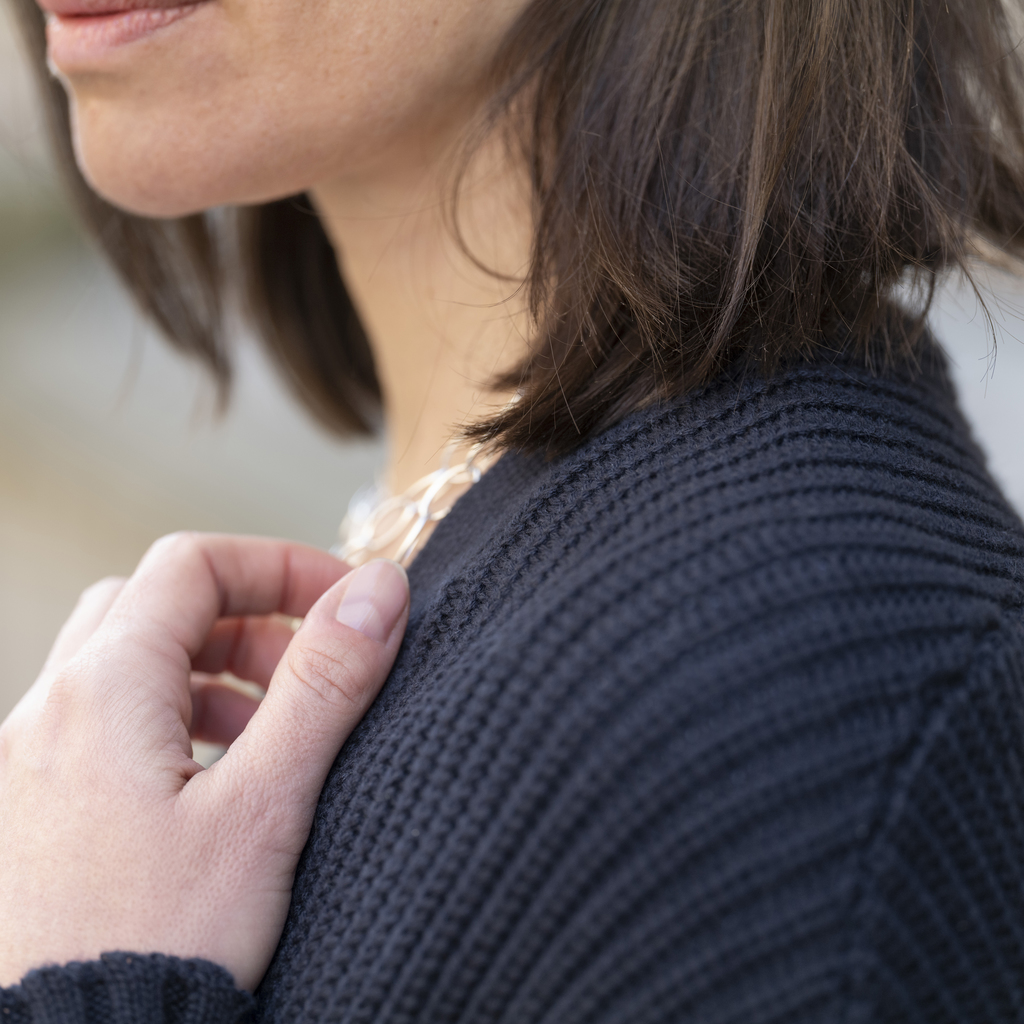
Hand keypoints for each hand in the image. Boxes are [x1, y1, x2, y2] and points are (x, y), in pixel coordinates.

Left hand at [0, 533, 408, 991]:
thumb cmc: (166, 942)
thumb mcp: (267, 805)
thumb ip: (325, 683)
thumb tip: (379, 588)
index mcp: (103, 690)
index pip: (194, 566)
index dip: (279, 566)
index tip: (346, 604)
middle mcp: (49, 712)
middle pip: (153, 606)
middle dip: (244, 617)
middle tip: (308, 666)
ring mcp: (28, 763)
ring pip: (123, 664)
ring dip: (207, 670)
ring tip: (270, 729)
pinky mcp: (31, 811)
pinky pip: (102, 725)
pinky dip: (168, 720)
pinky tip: (210, 782)